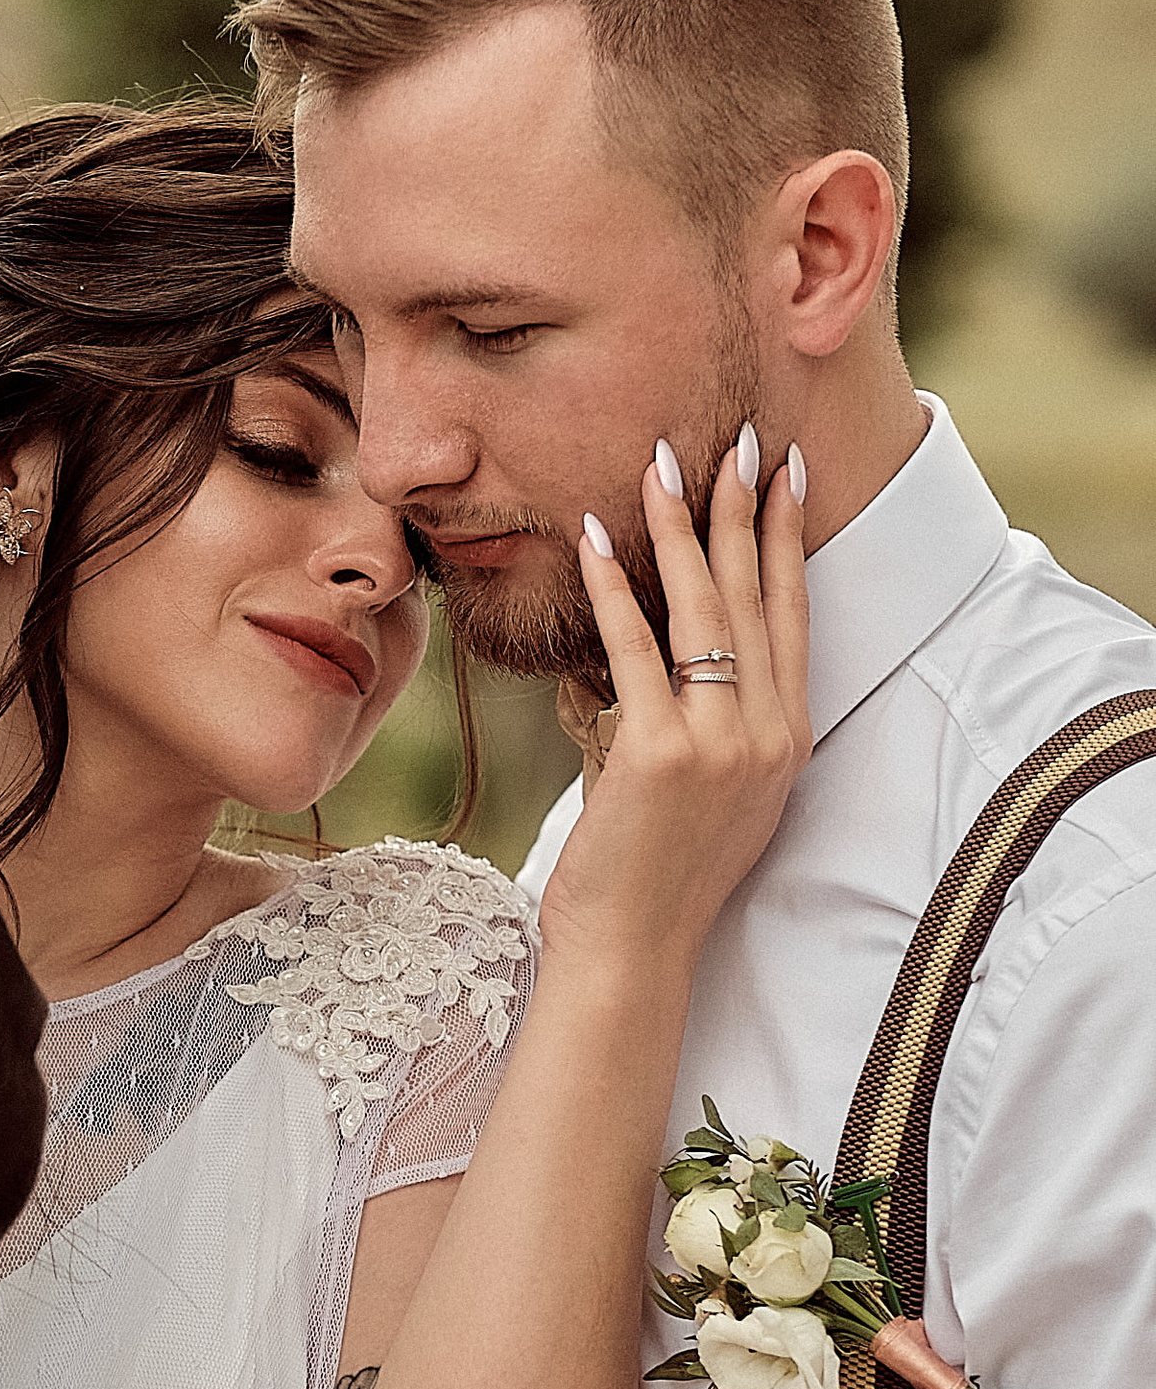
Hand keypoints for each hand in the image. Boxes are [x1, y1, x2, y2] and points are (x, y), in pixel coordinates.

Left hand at [544, 426, 810, 980]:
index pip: (793, 614)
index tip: (786, 472)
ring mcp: (722, 745)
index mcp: (787, 738)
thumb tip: (658, 658)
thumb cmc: (655, 874)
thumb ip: (701, 721)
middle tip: (733, 439)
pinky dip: (613, 588)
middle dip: (743, 509)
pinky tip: (594, 539)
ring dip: (679, 529)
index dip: (788, 538)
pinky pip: (636, 651)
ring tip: (661, 464)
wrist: (635, 950)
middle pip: (756, 597)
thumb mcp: (704, 789)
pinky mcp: (663, 755)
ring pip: (703, 612)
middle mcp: (768, 734)